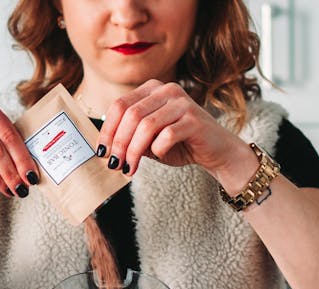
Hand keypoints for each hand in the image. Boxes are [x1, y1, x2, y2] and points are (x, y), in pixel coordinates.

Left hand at [97, 80, 247, 180]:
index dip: (107, 130)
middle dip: (119, 143)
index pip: (120, 105)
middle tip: (115, 165)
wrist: (216, 151)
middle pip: (131, 115)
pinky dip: (158, 150)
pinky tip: (159, 157)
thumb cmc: (181, 144)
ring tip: (130, 168)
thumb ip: (130, 137)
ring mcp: (182, 103)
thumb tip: (105, 147)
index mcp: (152, 89)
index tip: (102, 152)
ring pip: (146, 126)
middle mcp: (166, 90)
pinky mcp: (194, 119)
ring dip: (134, 151)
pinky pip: (167, 135)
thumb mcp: (148, 140)